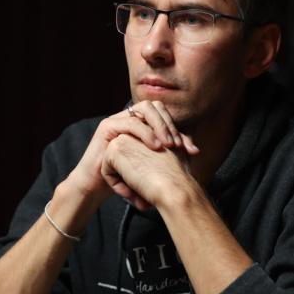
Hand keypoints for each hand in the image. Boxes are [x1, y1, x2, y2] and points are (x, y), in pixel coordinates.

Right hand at [66, 101, 198, 207]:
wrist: (98, 187)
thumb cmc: (125, 177)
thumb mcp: (151, 164)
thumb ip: (170, 154)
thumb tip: (195, 151)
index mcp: (140, 123)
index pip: (163, 114)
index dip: (178, 128)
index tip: (190, 150)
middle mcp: (128, 117)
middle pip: (154, 106)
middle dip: (169, 124)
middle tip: (178, 145)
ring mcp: (117, 119)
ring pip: (143, 109)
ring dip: (159, 126)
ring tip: (169, 145)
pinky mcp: (107, 127)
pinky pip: (129, 122)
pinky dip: (145, 133)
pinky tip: (155, 146)